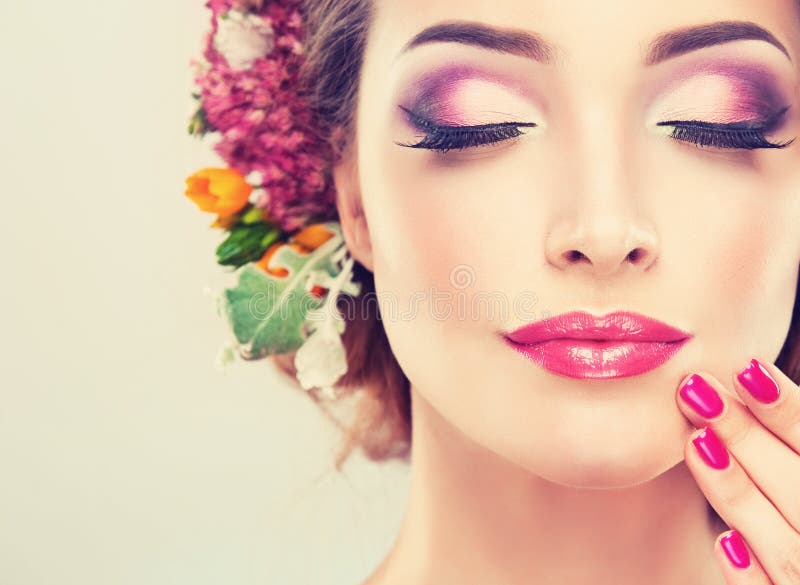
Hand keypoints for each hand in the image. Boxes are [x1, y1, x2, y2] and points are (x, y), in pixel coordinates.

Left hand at [675, 356, 799, 583]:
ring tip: (696, 443)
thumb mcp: (793, 475)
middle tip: (695, 390)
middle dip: (749, 439)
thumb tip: (749, 381)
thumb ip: (785, 450)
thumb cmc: (794, 509)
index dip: (791, 411)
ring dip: (741, 494)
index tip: (746, 368)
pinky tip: (723, 542)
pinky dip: (753, 579)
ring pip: (787, 549)